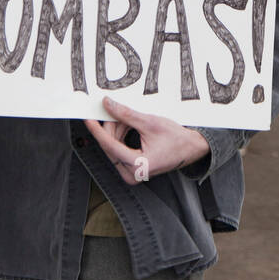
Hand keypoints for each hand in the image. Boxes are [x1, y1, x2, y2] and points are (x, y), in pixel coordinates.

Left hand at [84, 96, 209, 184]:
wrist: (191, 148)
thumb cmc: (177, 139)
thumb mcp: (150, 123)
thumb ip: (126, 114)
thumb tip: (108, 105)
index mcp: (137, 165)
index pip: (109, 145)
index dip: (96, 129)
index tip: (87, 117)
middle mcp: (132, 174)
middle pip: (110, 145)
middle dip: (112, 126)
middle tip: (114, 109)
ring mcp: (131, 174)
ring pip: (113, 147)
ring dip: (117, 130)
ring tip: (128, 117)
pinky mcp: (132, 170)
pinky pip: (119, 150)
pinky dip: (121, 136)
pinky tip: (128, 126)